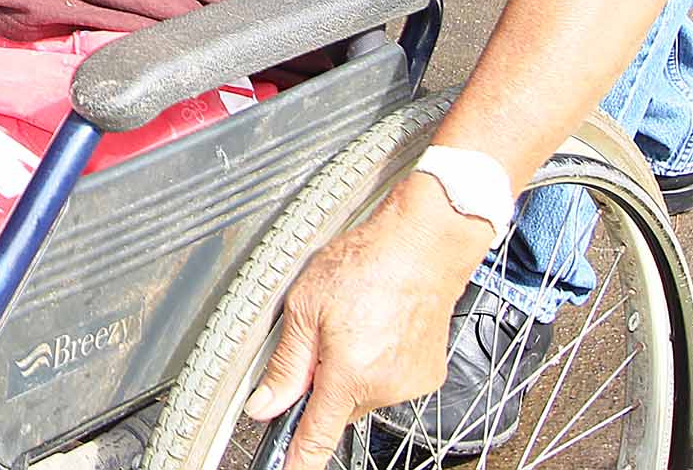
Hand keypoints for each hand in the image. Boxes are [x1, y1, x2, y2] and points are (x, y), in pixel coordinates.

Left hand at [244, 175, 499, 469]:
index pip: (316, 437)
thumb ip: (286, 363)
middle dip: (324, 383)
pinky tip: (379, 327)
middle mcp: (384, 387)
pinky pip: (389, 382)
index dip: (298, 461)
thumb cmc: (367, 263)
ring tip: (358, 320)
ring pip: (363, 393)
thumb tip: (265, 404)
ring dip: (352, 371)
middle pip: (337, 407)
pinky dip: (378, 363)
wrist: (424, 245)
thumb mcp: (305, 306)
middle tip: (324, 334)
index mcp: (349, 375)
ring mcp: (409, 384)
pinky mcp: (428, 375)